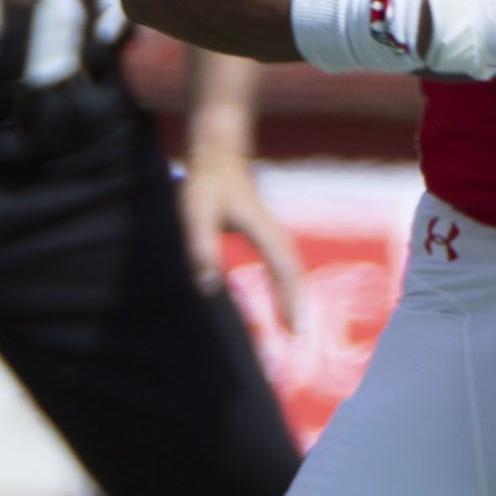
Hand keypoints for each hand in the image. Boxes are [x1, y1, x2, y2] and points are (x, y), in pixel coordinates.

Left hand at [180, 147, 304, 331]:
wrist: (218, 154)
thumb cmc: (206, 183)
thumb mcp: (196, 213)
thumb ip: (201, 247)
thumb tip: (206, 287)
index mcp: (264, 232)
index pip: (285, 273)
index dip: (291, 303)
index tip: (295, 331)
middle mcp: (276, 234)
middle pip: (296, 277)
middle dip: (299, 309)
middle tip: (299, 341)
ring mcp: (275, 234)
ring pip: (293, 272)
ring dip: (296, 300)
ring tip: (296, 329)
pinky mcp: (268, 236)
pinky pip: (285, 267)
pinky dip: (288, 287)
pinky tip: (284, 303)